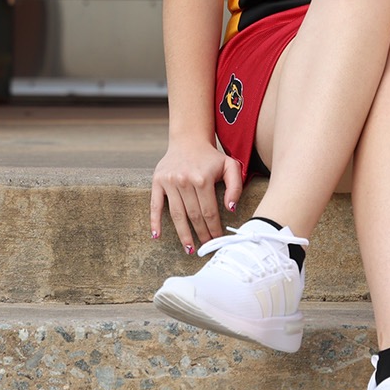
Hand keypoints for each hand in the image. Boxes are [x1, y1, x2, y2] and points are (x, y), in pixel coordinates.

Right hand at [150, 138, 241, 254]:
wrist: (188, 140)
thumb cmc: (211, 157)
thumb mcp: (230, 166)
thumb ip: (235, 186)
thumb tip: (231, 209)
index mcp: (203, 179)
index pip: (209, 211)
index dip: (214, 228)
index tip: (218, 239)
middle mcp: (184, 180)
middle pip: (194, 215)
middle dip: (201, 234)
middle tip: (207, 247)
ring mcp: (169, 182)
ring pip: (177, 214)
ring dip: (183, 234)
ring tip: (189, 249)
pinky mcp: (157, 182)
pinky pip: (155, 205)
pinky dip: (154, 221)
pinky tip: (157, 236)